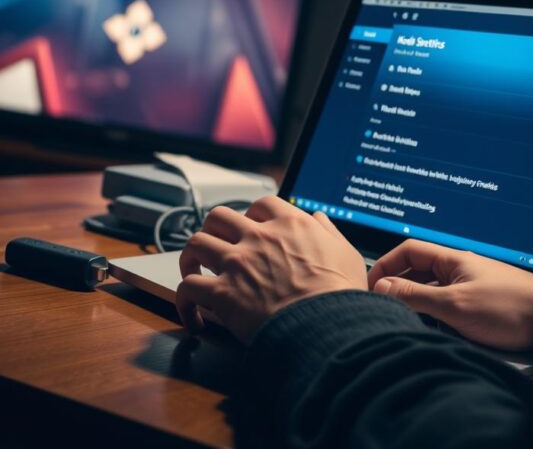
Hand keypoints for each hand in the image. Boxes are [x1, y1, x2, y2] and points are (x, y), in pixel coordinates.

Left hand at [176, 196, 367, 342]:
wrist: (329, 328)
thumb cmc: (341, 297)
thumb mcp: (347, 255)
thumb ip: (329, 232)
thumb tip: (318, 218)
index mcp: (290, 225)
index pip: (262, 205)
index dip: (252, 216)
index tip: (252, 230)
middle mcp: (259, 238)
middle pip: (219, 217)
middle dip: (214, 230)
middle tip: (217, 247)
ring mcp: (237, 264)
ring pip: (195, 244)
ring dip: (190, 258)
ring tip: (194, 272)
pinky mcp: (222, 294)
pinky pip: (187, 289)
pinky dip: (185, 302)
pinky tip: (194, 317)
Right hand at [368, 240, 532, 350]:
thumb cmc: (513, 308)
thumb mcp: (454, 305)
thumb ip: (415, 295)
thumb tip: (381, 288)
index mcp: (453, 260)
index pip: (408, 251)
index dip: (385, 264)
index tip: (370, 285)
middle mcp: (461, 269)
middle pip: (418, 271)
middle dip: (397, 286)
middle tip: (381, 305)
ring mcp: (471, 287)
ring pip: (432, 290)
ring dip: (417, 303)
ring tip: (403, 320)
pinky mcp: (481, 306)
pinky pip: (447, 306)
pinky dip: (434, 315)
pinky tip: (432, 330)